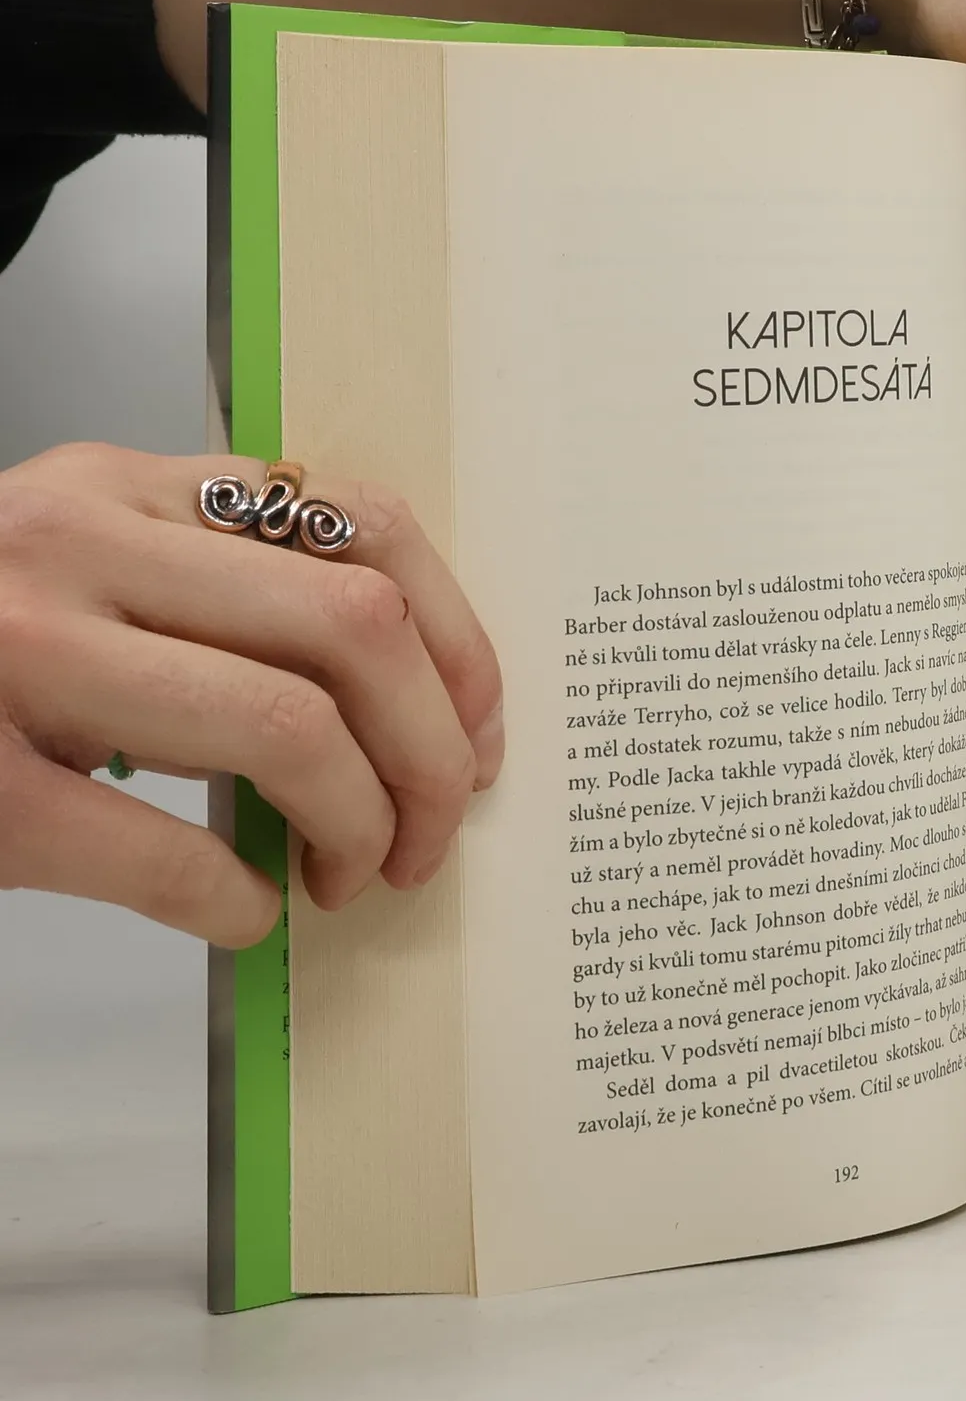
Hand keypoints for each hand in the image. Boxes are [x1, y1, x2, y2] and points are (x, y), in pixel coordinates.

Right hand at [0, 444, 503, 946]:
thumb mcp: (83, 553)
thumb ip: (215, 574)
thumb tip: (404, 678)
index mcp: (123, 486)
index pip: (365, 527)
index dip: (461, 640)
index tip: (484, 728)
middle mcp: (77, 546)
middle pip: (357, 631)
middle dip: (434, 751)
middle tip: (435, 828)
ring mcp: (17, 658)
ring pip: (290, 729)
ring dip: (359, 825)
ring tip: (350, 875)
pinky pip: (166, 851)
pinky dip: (239, 899)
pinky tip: (246, 913)